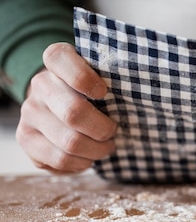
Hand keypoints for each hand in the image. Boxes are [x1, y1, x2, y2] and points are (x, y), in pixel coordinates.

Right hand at [16, 42, 116, 173]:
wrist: (62, 109)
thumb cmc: (94, 95)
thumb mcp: (103, 79)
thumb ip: (115, 79)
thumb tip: (142, 90)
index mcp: (58, 62)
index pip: (59, 58)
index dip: (84, 78)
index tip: (104, 93)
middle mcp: (40, 84)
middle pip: (74, 113)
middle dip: (103, 129)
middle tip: (113, 131)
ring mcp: (30, 112)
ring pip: (70, 142)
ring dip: (97, 150)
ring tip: (104, 147)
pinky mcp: (26, 138)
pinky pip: (60, 159)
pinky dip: (82, 163)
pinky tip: (88, 157)